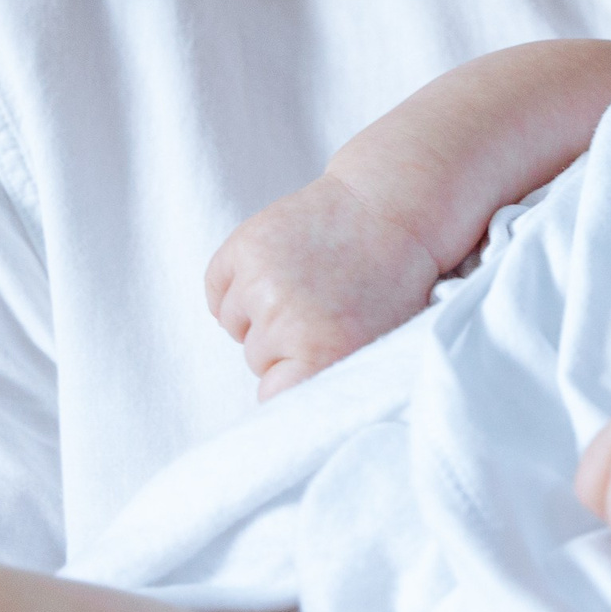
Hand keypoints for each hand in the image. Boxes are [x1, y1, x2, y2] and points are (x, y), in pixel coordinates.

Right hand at [207, 174, 442, 398]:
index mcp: (324, 352)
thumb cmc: (394, 279)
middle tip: (319, 311)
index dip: (289, 380)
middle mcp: (286, 319)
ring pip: (235, 324)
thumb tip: (287, 405)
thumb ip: (331, 371)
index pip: (273, 396)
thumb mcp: (377, 339)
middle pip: (257, 358)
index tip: (305, 364)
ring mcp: (260, 280)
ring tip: (303, 286)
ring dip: (259, 311)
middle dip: (283, 342)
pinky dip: (234, 286)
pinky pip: (216, 289)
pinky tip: (273, 272)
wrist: (393, 206)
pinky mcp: (243, 246)